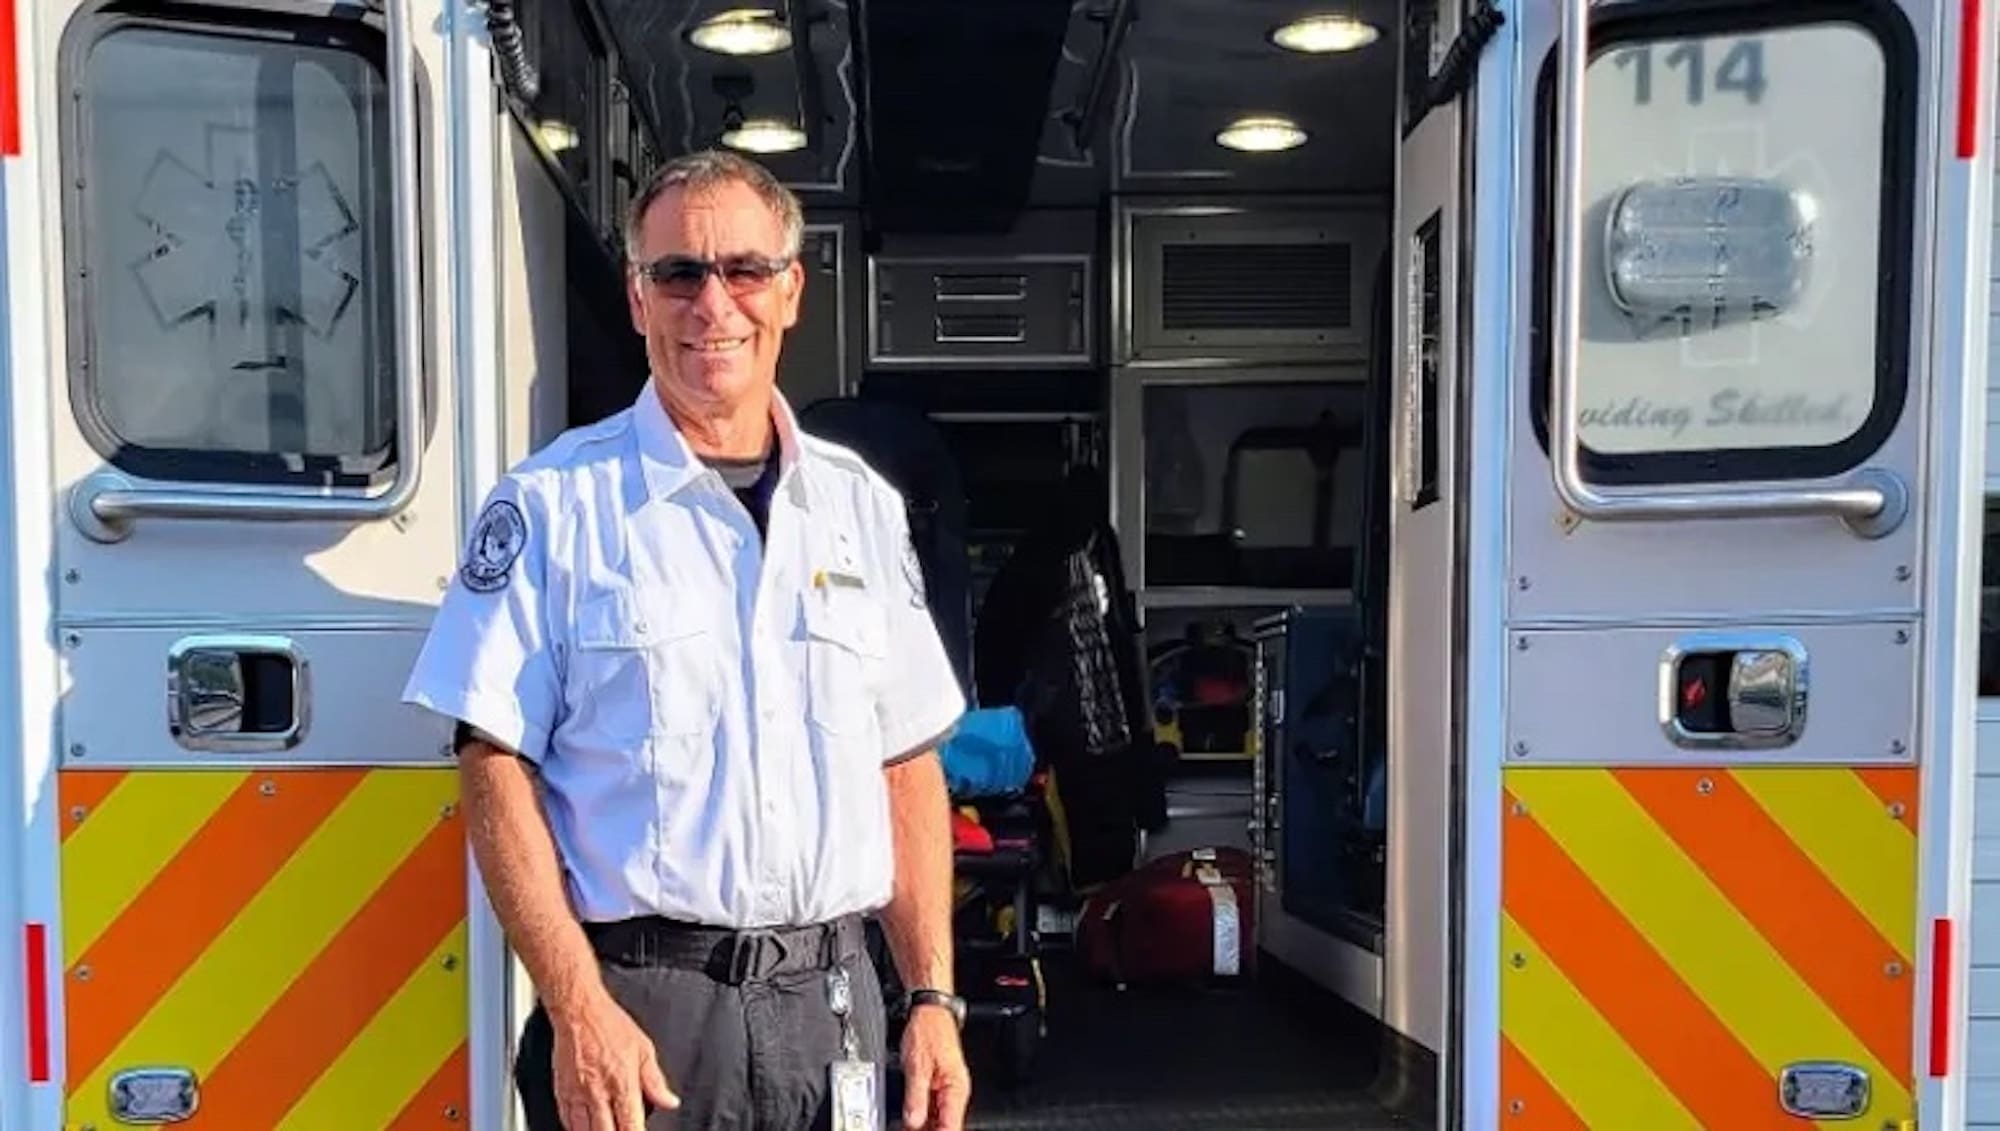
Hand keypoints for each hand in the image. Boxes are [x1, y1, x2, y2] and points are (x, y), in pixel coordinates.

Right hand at [550, 993, 678, 1129]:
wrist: (579, 1011)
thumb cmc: (610, 1025)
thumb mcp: (644, 1050)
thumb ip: (656, 1081)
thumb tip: (669, 1101)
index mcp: (622, 1083)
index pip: (631, 1125)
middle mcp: (598, 1093)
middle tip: (622, 1128)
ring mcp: (577, 1095)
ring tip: (606, 1127)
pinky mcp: (561, 1093)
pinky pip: (567, 1121)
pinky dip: (577, 1128)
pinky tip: (586, 1127)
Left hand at [899, 1004, 969, 1129]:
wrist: (930, 1013)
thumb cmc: (929, 1031)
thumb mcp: (917, 1066)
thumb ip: (915, 1096)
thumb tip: (914, 1121)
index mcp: (956, 1088)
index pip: (951, 1125)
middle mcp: (954, 1091)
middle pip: (945, 1125)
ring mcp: (946, 1090)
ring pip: (937, 1119)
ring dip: (923, 1126)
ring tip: (906, 1128)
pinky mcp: (937, 1086)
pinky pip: (931, 1109)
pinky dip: (921, 1117)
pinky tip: (909, 1122)